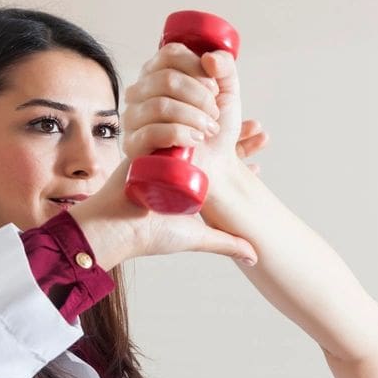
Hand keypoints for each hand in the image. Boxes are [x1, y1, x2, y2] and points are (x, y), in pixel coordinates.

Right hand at [68, 43, 269, 268]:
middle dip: (235, 129)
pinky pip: (157, 128)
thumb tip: (256, 258)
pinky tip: (194, 137)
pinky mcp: (137, 146)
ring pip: (184, 120)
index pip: (220, 151)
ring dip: (204, 121)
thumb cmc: (150, 236)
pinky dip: (175, 130)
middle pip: (206, 128)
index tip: (262, 136)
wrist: (115, 235)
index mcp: (189, 172)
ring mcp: (156, 149)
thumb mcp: (197, 238)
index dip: (241, 143)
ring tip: (221, 133)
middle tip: (259, 131)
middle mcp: (175, 156)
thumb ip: (226, 243)